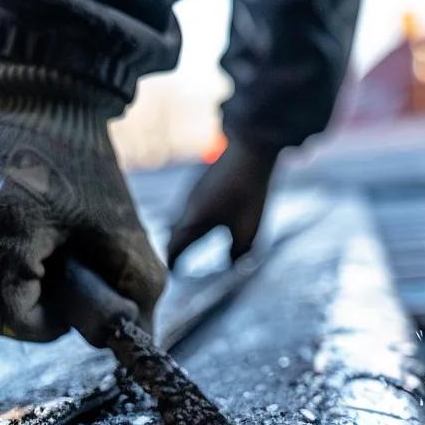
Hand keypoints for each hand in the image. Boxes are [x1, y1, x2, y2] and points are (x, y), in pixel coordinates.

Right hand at [0, 87, 164, 344]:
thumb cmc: (90, 169)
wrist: (45, 98)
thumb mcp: (124, 236)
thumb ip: (139, 296)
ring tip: (29, 244)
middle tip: (53, 270)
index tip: (65, 298)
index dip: (40, 323)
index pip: (4, 319)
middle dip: (20, 302)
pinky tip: (0, 230)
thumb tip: (139, 341)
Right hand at [167, 137, 278, 268]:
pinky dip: (189, 221)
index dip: (173, 265)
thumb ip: (237, 253)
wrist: (250, 149)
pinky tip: (203, 223)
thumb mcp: (248, 230)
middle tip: (178, 265)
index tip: (173, 276)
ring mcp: (191, 194)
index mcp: (193, 222)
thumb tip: (230, 265)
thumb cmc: (249, 193)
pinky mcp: (199, 184)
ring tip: (187, 247)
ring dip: (181, 235)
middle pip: (173, 235)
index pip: (174, 249)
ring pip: (179, 220)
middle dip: (174, 251)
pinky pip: (188, 208)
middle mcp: (186, 208)